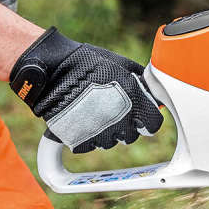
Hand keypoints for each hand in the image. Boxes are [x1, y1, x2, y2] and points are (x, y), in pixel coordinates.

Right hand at [10, 28, 162, 151]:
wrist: (54, 72)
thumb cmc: (88, 64)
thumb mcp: (122, 66)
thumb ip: (141, 82)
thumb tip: (152, 93)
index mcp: (135, 104)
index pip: (154, 125)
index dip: (148, 119)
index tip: (141, 114)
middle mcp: (121, 123)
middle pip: (132, 136)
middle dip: (126, 125)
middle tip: (112, 108)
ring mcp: (100, 135)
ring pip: (111, 142)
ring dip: (106, 130)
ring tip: (93, 110)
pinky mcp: (80, 142)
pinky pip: (90, 144)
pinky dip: (86, 135)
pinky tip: (81, 117)